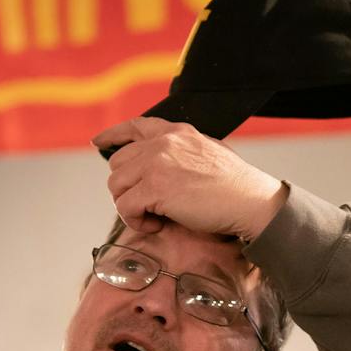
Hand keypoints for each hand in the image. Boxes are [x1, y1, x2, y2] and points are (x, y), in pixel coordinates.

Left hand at [92, 117, 287, 238]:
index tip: (98, 142)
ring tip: (153, 217)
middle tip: (145, 205)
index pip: (135, 126)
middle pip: (118, 164)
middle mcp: (163, 142)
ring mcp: (157, 163)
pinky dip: (136, 221)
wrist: (251, 201)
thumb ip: (181, 152)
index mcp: (177, 132)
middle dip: (125, 188)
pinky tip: (157, 224)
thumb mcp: (207, 152)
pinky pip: (125, 207)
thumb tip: (160, 167)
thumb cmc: (234, 186)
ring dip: (130, 207)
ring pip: (116, 186)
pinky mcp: (155, 188)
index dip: (112, 135)